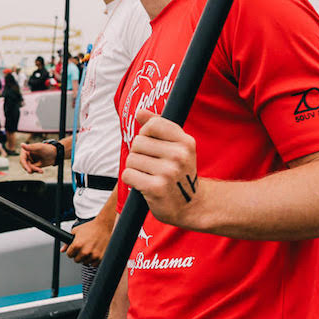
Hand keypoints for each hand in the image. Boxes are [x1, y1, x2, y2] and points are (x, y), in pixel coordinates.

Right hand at [19, 142, 55, 173]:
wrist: (55, 154)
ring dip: (35, 170)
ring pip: (29, 168)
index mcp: (26, 150)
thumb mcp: (39, 148)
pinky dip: (36, 171)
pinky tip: (41, 171)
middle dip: (31, 168)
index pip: (22, 159)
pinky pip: (33, 170)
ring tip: (41, 170)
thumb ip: (30, 147)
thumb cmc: (47, 149)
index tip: (29, 170)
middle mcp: (27, 156)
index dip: (24, 165)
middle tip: (38, 170)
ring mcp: (30, 161)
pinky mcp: (33, 165)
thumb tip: (21, 144)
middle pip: (25, 165)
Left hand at [64, 218, 112, 265]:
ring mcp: (93, 255)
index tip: (74, 250)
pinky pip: (93, 264)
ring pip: (85, 263)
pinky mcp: (100, 257)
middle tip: (82, 249)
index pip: (69, 255)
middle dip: (78, 255)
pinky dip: (93, 260)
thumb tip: (63, 250)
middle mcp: (85, 251)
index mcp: (77, 244)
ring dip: (86, 258)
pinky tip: (94, 253)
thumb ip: (67, 242)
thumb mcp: (76, 231)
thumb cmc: (91, 227)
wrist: (104, 226)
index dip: (71, 251)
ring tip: (89, 250)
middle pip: (76, 260)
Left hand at [120, 110, 201, 228]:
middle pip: (138, 142)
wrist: (190, 205)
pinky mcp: (156, 188)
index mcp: (186, 142)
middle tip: (152, 166)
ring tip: (149, 176)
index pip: (152, 125)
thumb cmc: (178, 173)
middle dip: (139, 154)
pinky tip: (144, 185)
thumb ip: (158, 127)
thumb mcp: (176, 147)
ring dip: (135, 168)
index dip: (146, 135)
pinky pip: (127, 174)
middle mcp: (179, 155)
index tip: (153, 147)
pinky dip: (131, 180)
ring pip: (131, 159)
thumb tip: (140, 112)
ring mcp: (168, 172)